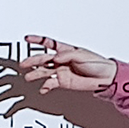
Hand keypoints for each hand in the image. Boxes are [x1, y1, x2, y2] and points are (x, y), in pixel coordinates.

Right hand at [0, 36, 116, 118]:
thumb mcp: (82, 55)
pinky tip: (42, 89)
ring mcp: (61, 71)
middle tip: (22, 64)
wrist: (106, 78)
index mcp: (65, 50)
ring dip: (36, 74)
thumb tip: (55, 58)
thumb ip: (67, 55)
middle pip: (42, 59)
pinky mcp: (63, 82)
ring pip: (44, 72)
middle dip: (31, 61)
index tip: (27, 38)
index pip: (48, 43)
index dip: (37, 40)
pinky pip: (51, 83)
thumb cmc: (98, 64)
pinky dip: (46, 86)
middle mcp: (61, 60)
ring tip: (29, 77)